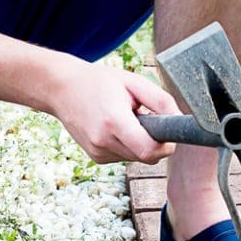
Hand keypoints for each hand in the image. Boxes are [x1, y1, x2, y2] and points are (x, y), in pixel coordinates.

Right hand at [43, 57, 181, 164]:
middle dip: (155, 141)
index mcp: (114, 122)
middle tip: (147, 118)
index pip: (150, 151)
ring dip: (141, 142)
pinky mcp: (96, 157)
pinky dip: (128, 144)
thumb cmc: (99, 82)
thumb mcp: (134, 82)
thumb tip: (179, 119)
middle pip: (147, 157)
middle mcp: (103, 142)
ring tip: (127, 119)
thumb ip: (161, 100)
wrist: (61, 89)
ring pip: (137, 158)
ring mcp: (98, 152)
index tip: (168, 132)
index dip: (166, 145)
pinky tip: (117, 127)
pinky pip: (125, 156)